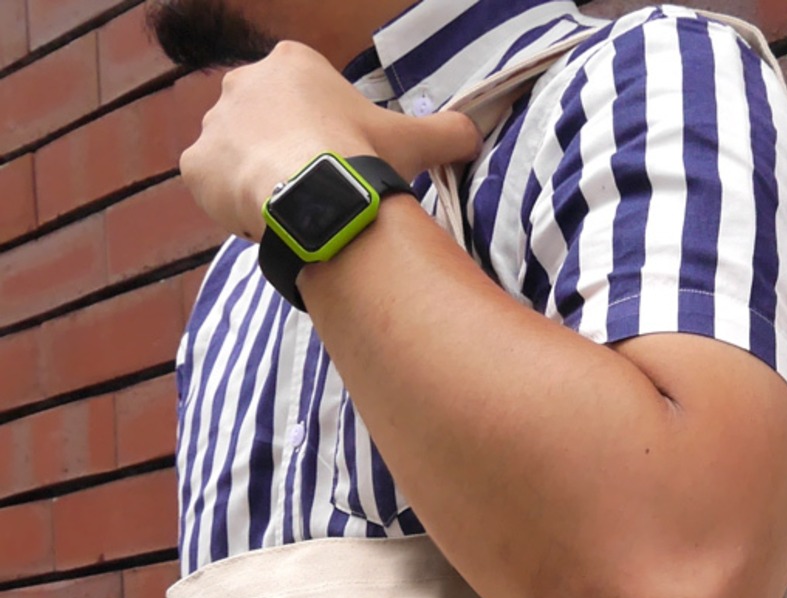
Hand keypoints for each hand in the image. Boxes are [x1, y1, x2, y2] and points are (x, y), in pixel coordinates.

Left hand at [178, 40, 481, 240]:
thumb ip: (446, 133)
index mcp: (291, 64)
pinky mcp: (194, 165)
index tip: (335, 169)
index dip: (317, 140)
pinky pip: (208, 188)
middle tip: (311, 195)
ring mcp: (212, 124)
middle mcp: (242, 82)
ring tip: (288, 215)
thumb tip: (474, 134)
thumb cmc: (362, 159)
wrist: (317, 197)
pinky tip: (261, 224)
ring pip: (233, 158)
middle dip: (280, 157)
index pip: (298, 103)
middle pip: (260, 126)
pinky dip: (229, 207)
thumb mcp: (414, 141)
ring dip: (254, 183)